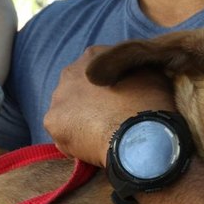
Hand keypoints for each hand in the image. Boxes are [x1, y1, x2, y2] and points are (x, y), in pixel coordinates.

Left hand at [44, 45, 175, 166]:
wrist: (139, 136)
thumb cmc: (149, 103)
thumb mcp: (151, 73)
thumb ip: (134, 68)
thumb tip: (134, 73)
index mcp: (93, 56)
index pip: (96, 69)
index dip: (107, 86)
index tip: (118, 100)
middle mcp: (70, 73)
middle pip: (76, 89)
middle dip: (88, 102)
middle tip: (106, 118)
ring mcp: (58, 98)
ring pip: (67, 111)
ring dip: (79, 121)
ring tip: (99, 135)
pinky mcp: (52, 122)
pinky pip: (62, 133)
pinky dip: (73, 140)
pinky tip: (90, 147)